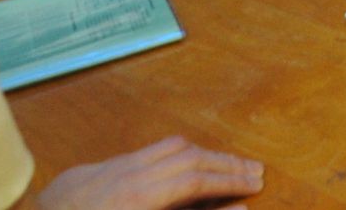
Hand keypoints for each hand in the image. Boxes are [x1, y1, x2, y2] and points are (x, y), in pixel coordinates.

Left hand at [35, 135, 262, 208]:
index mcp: (139, 197)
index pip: (197, 179)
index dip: (230, 180)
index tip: (257, 185)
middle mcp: (126, 174)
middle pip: (188, 157)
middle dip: (224, 163)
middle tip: (254, 170)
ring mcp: (106, 169)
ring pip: (165, 148)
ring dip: (200, 153)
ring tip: (223, 164)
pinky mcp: (88, 172)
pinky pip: (141, 154)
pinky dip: (171, 156)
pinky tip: (175, 167)